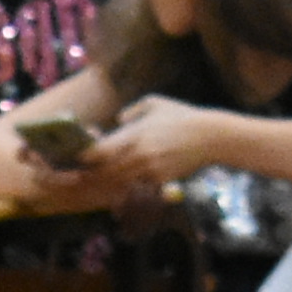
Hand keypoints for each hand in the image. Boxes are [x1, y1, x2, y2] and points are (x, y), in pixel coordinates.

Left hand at [92, 93, 219, 187]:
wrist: (210, 137)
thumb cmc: (183, 117)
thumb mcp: (156, 104)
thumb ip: (134, 111)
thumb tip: (119, 120)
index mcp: (134, 134)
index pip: (100, 151)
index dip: (87, 156)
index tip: (81, 157)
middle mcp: (139, 154)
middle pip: (106, 171)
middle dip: (93, 174)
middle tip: (82, 176)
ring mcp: (150, 169)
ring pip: (120, 182)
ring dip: (109, 183)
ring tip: (98, 183)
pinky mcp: (161, 181)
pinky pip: (139, 186)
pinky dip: (130, 187)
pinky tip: (124, 187)